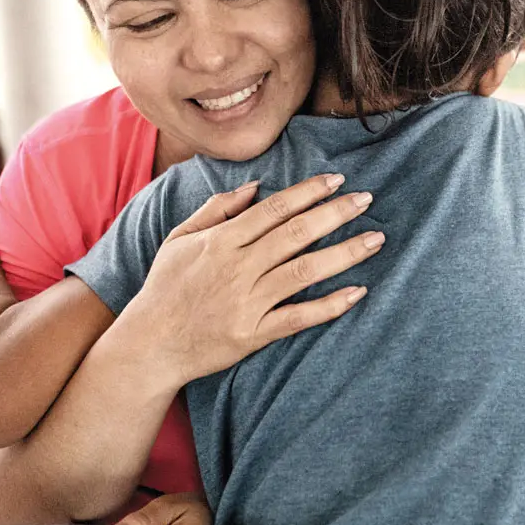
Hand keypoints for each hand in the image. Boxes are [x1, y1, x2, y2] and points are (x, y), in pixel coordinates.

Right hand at [127, 173, 382, 386]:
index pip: (273, 209)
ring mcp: (247, 301)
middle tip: (366, 199)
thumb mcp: (180, 239)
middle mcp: (237, 267)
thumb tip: (254, 185)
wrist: (149, 344)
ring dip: (344, 253)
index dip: (307, 191)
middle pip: (295, 233)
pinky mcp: (253, 333)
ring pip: (304, 271)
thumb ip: (216, 209)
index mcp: (221, 241)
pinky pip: (298, 317)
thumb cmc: (165, 288)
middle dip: (334, 213)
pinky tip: (357, 292)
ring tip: (375, 239)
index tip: (336, 180)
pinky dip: (329, 306)